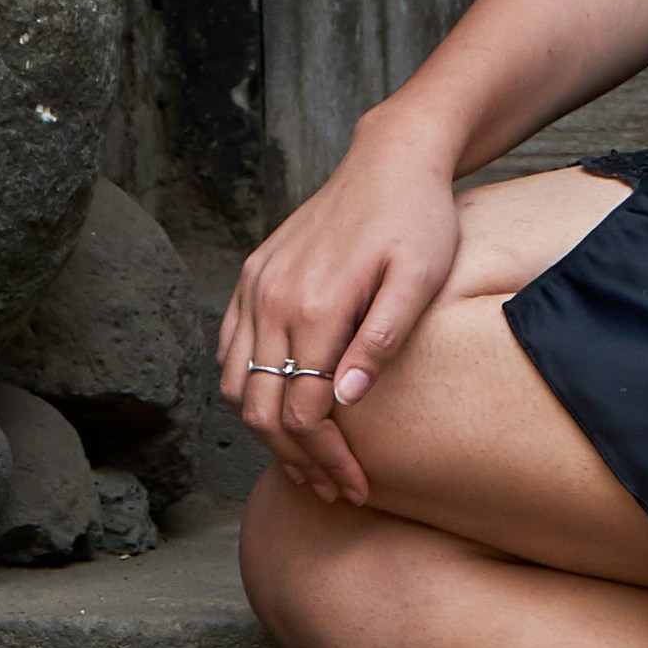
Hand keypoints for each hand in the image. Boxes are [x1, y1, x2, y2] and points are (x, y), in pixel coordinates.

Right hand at [217, 136, 462, 502]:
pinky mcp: (252, 275)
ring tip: (309, 460)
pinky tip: (277, 408)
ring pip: (236, 386)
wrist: (390, 159)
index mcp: (315, 306)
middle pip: (262, 410)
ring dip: (266, 432)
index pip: (304, 412)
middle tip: (335, 488)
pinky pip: (228, 348)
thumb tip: (346, 397)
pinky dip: (243, 389)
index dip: (328, 460)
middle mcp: (272, 298)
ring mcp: (255, 286)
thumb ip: (383, 337)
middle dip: (297, 460)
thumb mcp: (419, 276)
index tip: (357, 486)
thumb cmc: (417, 218)